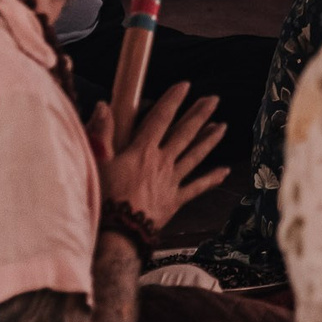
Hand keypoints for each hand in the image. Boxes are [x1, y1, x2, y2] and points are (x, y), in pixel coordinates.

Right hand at [88, 82, 227, 231]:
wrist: (117, 235)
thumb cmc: (104, 198)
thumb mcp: (97, 163)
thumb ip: (102, 133)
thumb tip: (102, 106)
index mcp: (142, 150)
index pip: (160, 118)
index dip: (173, 100)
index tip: (185, 85)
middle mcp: (162, 162)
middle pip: (184, 133)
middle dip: (199, 114)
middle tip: (214, 99)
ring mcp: (171, 181)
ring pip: (195, 155)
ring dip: (209, 140)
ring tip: (222, 126)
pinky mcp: (175, 201)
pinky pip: (197, 188)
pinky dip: (211, 179)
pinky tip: (224, 171)